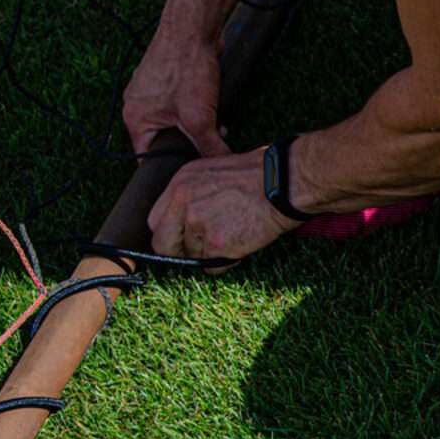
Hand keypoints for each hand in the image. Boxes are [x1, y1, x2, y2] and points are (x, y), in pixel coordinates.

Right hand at [122, 30, 227, 156]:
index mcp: (134, 119)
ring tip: (215, 124)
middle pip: (163, 140)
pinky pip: (178, 105)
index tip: (188, 174)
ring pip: (174, 123)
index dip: (168, 168)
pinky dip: (195, 109)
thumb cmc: (187, 68)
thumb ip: (209, 147)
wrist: (193, 28)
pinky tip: (212, 106)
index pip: (147, 159)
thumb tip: (220, 164)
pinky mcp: (165, 81)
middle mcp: (136, 106)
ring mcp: (150, 92)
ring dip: (196, 127)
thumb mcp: (200, 118)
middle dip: (189, 145)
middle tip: (210, 145)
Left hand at [147, 150, 298, 266]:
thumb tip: (188, 218)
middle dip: (178, 252)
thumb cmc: (260, 174)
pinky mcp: (216, 243)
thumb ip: (195, 194)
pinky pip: (213, 267)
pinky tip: (241, 244)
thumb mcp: (214, 171)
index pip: (156, 220)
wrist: (283, 182)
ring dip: (210, 255)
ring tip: (234, 237)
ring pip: (192, 257)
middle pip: (162, 244)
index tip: (181, 239)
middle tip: (197, 253)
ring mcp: (197, 224)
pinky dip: (227, 262)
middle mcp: (182, 202)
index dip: (170, 233)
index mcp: (180, 183)